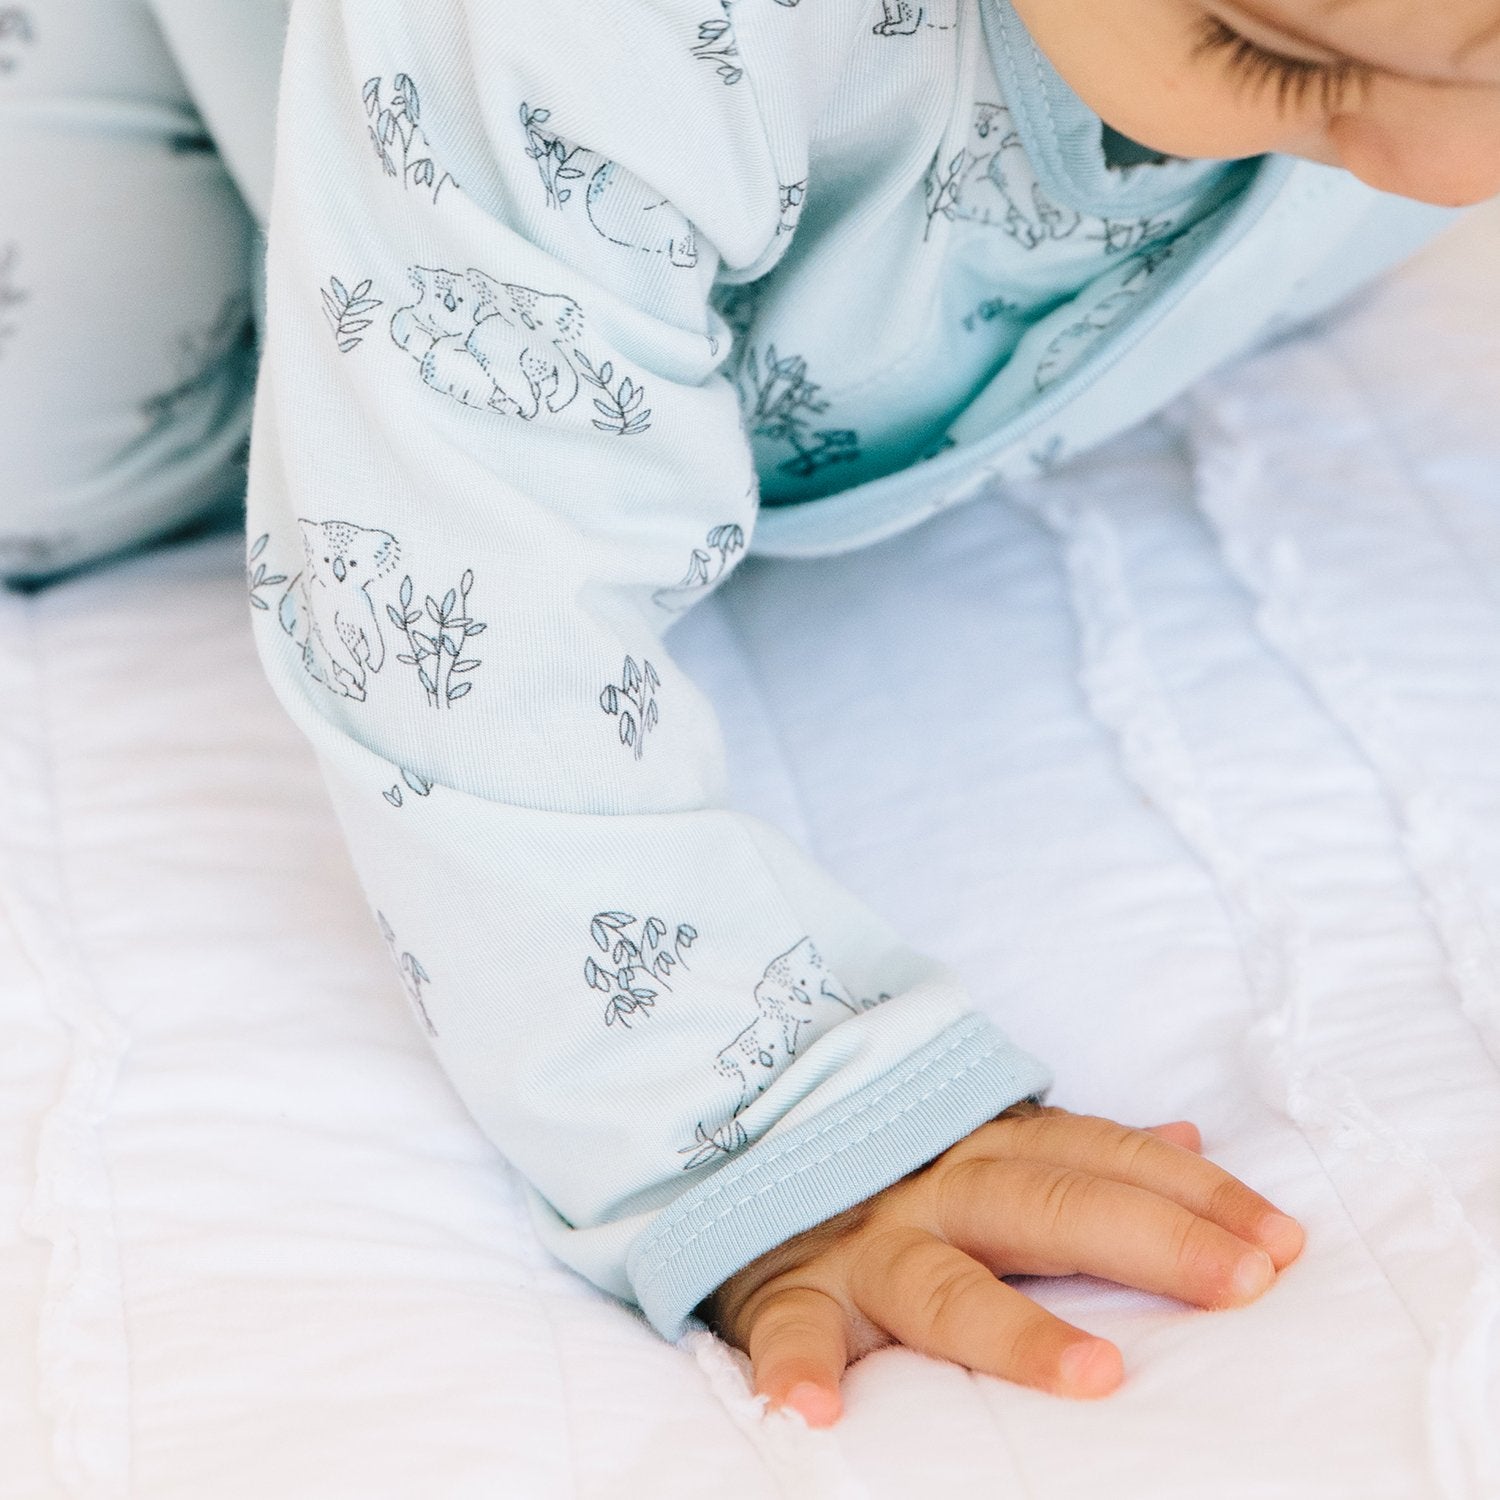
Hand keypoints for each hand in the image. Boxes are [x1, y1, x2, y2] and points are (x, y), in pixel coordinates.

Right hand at [697, 1102, 1303, 1427]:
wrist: (746, 1161)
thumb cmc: (893, 1178)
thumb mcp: (986, 1146)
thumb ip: (1078, 1148)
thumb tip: (1187, 1135)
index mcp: (987, 1152)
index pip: (1104, 1160)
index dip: (1193, 1194)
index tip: (1281, 1242)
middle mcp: (934, 1188)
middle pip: (1045, 1206)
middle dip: (1146, 1240)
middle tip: (1241, 1284)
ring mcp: (863, 1243)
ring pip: (941, 1282)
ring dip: (1011, 1329)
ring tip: (1094, 1375)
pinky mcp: (789, 1293)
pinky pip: (789, 1329)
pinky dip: (796, 1365)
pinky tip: (816, 1410)